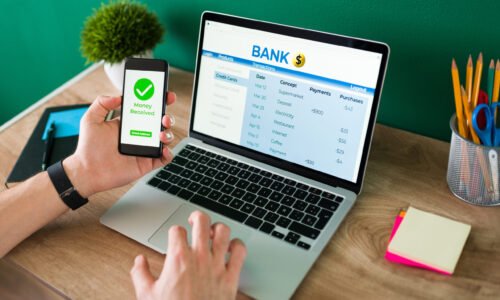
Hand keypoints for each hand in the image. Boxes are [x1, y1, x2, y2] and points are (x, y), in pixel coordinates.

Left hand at [63, 93, 175, 197]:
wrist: (88, 171)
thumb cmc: (88, 148)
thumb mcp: (90, 120)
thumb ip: (101, 103)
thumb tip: (118, 96)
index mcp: (129, 123)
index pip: (147, 109)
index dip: (158, 101)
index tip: (165, 95)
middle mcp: (139, 135)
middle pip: (160, 123)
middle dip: (167, 117)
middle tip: (164, 117)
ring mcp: (144, 149)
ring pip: (165, 139)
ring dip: (168, 134)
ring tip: (161, 134)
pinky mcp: (147, 163)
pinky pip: (164, 158)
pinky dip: (168, 154)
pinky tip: (163, 150)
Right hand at [130, 211, 246, 299]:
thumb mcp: (147, 296)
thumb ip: (140, 274)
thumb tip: (139, 261)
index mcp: (178, 259)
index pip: (177, 230)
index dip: (175, 231)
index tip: (175, 237)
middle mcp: (199, 258)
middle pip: (202, 222)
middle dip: (197, 217)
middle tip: (195, 220)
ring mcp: (217, 266)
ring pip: (223, 232)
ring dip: (218, 228)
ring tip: (213, 232)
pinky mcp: (231, 277)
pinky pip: (240, 252)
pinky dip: (237, 245)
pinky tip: (232, 248)